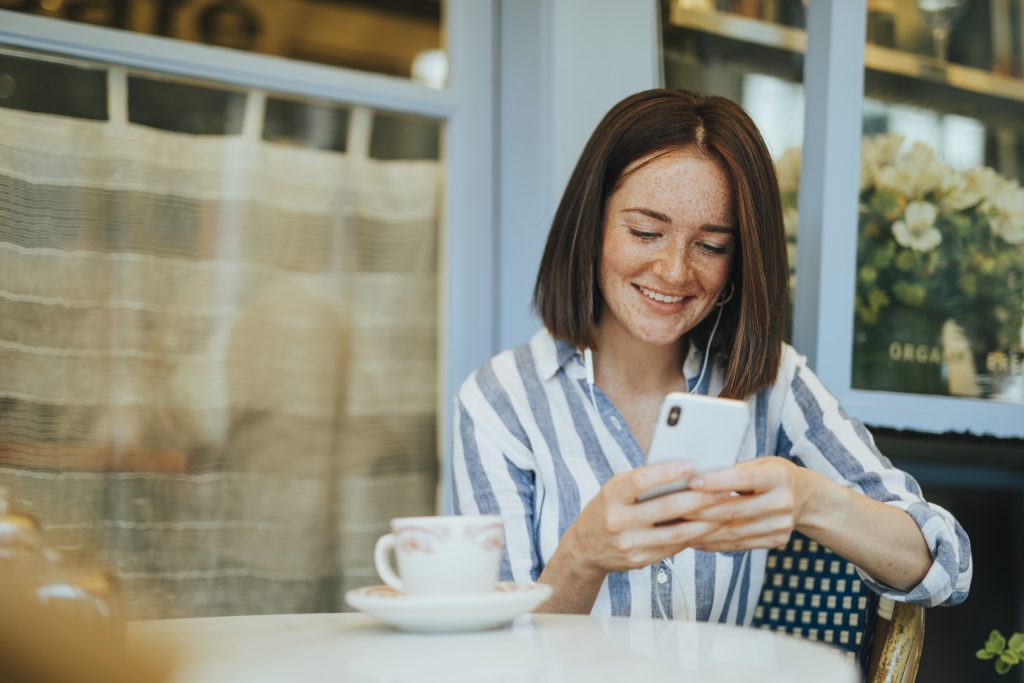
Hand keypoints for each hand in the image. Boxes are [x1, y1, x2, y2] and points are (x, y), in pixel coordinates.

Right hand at [566, 460, 727, 575]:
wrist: (584, 549)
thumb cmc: (608, 508)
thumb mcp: (615, 489)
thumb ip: (642, 481)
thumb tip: (684, 471)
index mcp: (611, 496)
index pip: (640, 481)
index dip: (666, 472)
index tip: (691, 464)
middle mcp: (618, 521)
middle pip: (665, 508)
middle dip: (699, 498)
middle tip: (724, 489)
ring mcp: (629, 544)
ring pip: (676, 532)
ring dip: (705, 521)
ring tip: (725, 510)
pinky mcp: (640, 560)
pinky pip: (673, 547)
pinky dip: (693, 536)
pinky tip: (709, 527)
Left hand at [682, 456, 813, 552]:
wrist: (806, 498)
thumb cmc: (772, 474)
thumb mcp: (760, 463)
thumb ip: (733, 468)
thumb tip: (693, 472)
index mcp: (779, 476)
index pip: (743, 479)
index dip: (716, 481)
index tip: (691, 481)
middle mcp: (783, 502)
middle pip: (735, 510)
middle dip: (700, 510)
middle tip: (672, 508)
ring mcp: (781, 525)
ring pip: (733, 531)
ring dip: (702, 530)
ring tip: (676, 526)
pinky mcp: (776, 541)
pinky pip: (738, 545)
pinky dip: (713, 542)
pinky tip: (692, 539)